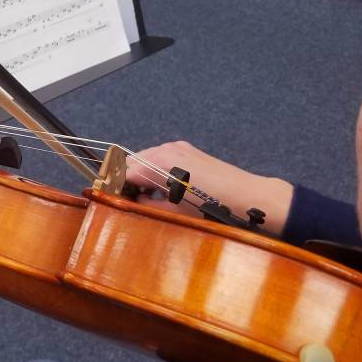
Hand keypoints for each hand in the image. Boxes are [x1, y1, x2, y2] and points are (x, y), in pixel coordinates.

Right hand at [125, 141, 292, 235]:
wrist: (251, 198)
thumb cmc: (214, 209)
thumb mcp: (175, 213)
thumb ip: (146, 206)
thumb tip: (128, 204)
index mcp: (159, 164)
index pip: (123, 172)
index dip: (114, 187)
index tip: (111, 201)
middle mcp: (166, 150)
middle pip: (131, 161)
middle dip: (125, 180)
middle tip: (128, 202)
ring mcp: (178, 148)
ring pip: (145, 158)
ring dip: (140, 176)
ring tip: (146, 199)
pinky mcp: (188, 151)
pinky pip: (160, 158)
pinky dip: (154, 171)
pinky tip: (163, 190)